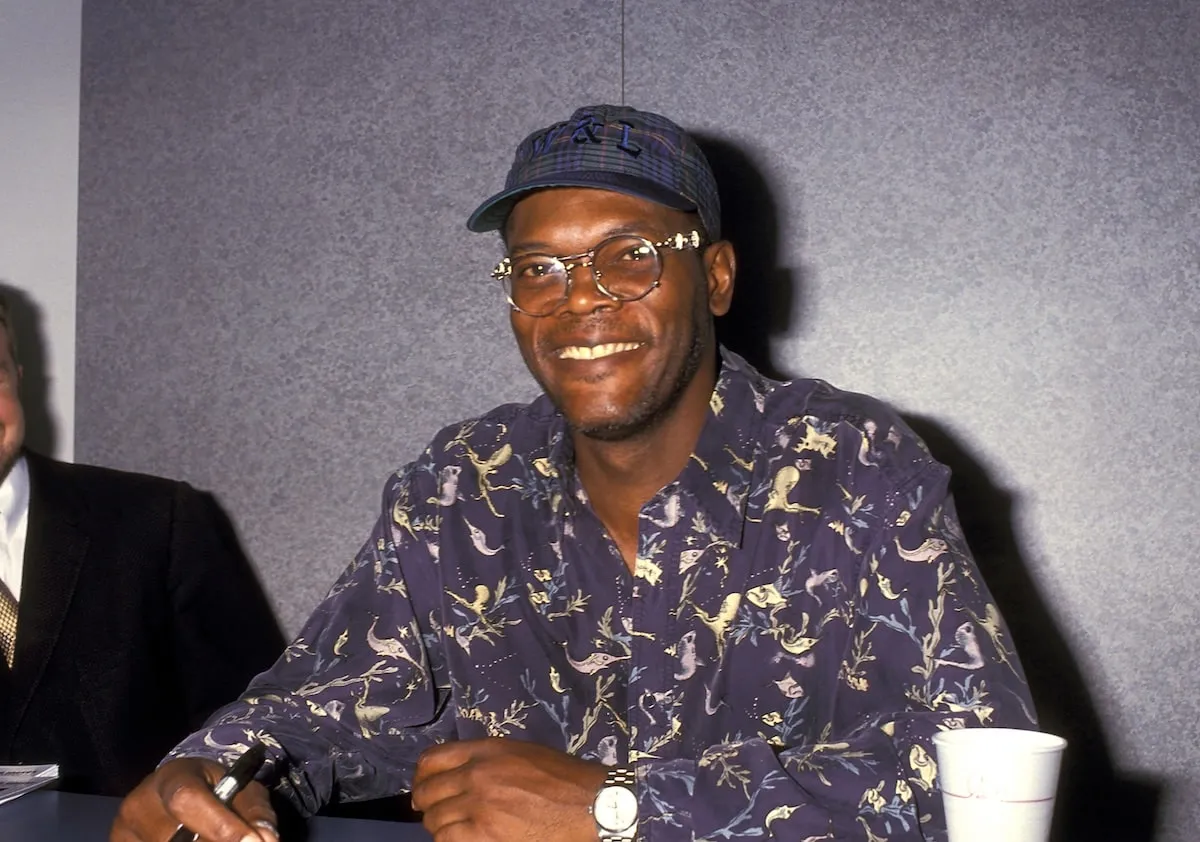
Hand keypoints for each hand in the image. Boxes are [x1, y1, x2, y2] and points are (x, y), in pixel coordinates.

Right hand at [110, 757, 277, 841]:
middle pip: (176, 839)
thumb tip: (266, 841)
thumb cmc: (216, 789)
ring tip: (215, 838)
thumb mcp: (242, 791)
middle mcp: (139, 804)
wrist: (179, 790)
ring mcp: (123, 832)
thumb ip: (256, 814)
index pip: (188, 801)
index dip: (221, 827)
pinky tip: (197, 841)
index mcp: (171, 777)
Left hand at [411, 738, 609, 841]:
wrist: (588, 804)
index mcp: (486, 750)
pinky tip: (461, 839)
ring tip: (451, 828)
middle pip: (428, 791)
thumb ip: (486, 758)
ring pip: (434, 819)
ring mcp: (478, 806)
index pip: (432, 759)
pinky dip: (448, 840)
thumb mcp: (520, 752)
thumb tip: (458, 773)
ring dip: (439, 825)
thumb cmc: (561, 777)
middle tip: (432, 811)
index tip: (424, 786)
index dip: (421, 776)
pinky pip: (447, 839)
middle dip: (426, 803)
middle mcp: (476, 774)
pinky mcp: (485, 835)